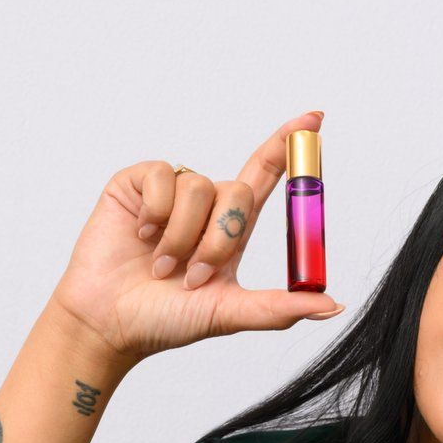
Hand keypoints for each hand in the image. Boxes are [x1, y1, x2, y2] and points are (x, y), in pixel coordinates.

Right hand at [48, 112, 344, 362]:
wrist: (108, 323)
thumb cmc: (165, 319)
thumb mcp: (228, 313)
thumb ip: (279, 308)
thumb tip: (334, 305)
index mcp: (232, 229)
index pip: (266, 176)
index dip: (288, 146)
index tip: (314, 119)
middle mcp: (205, 206)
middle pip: (240, 192)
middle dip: (221, 239)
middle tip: (195, 274)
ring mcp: (171, 192)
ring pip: (201, 188)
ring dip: (183, 235)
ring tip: (161, 266)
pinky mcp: (136, 183)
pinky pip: (163, 177)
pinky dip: (155, 212)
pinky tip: (139, 236)